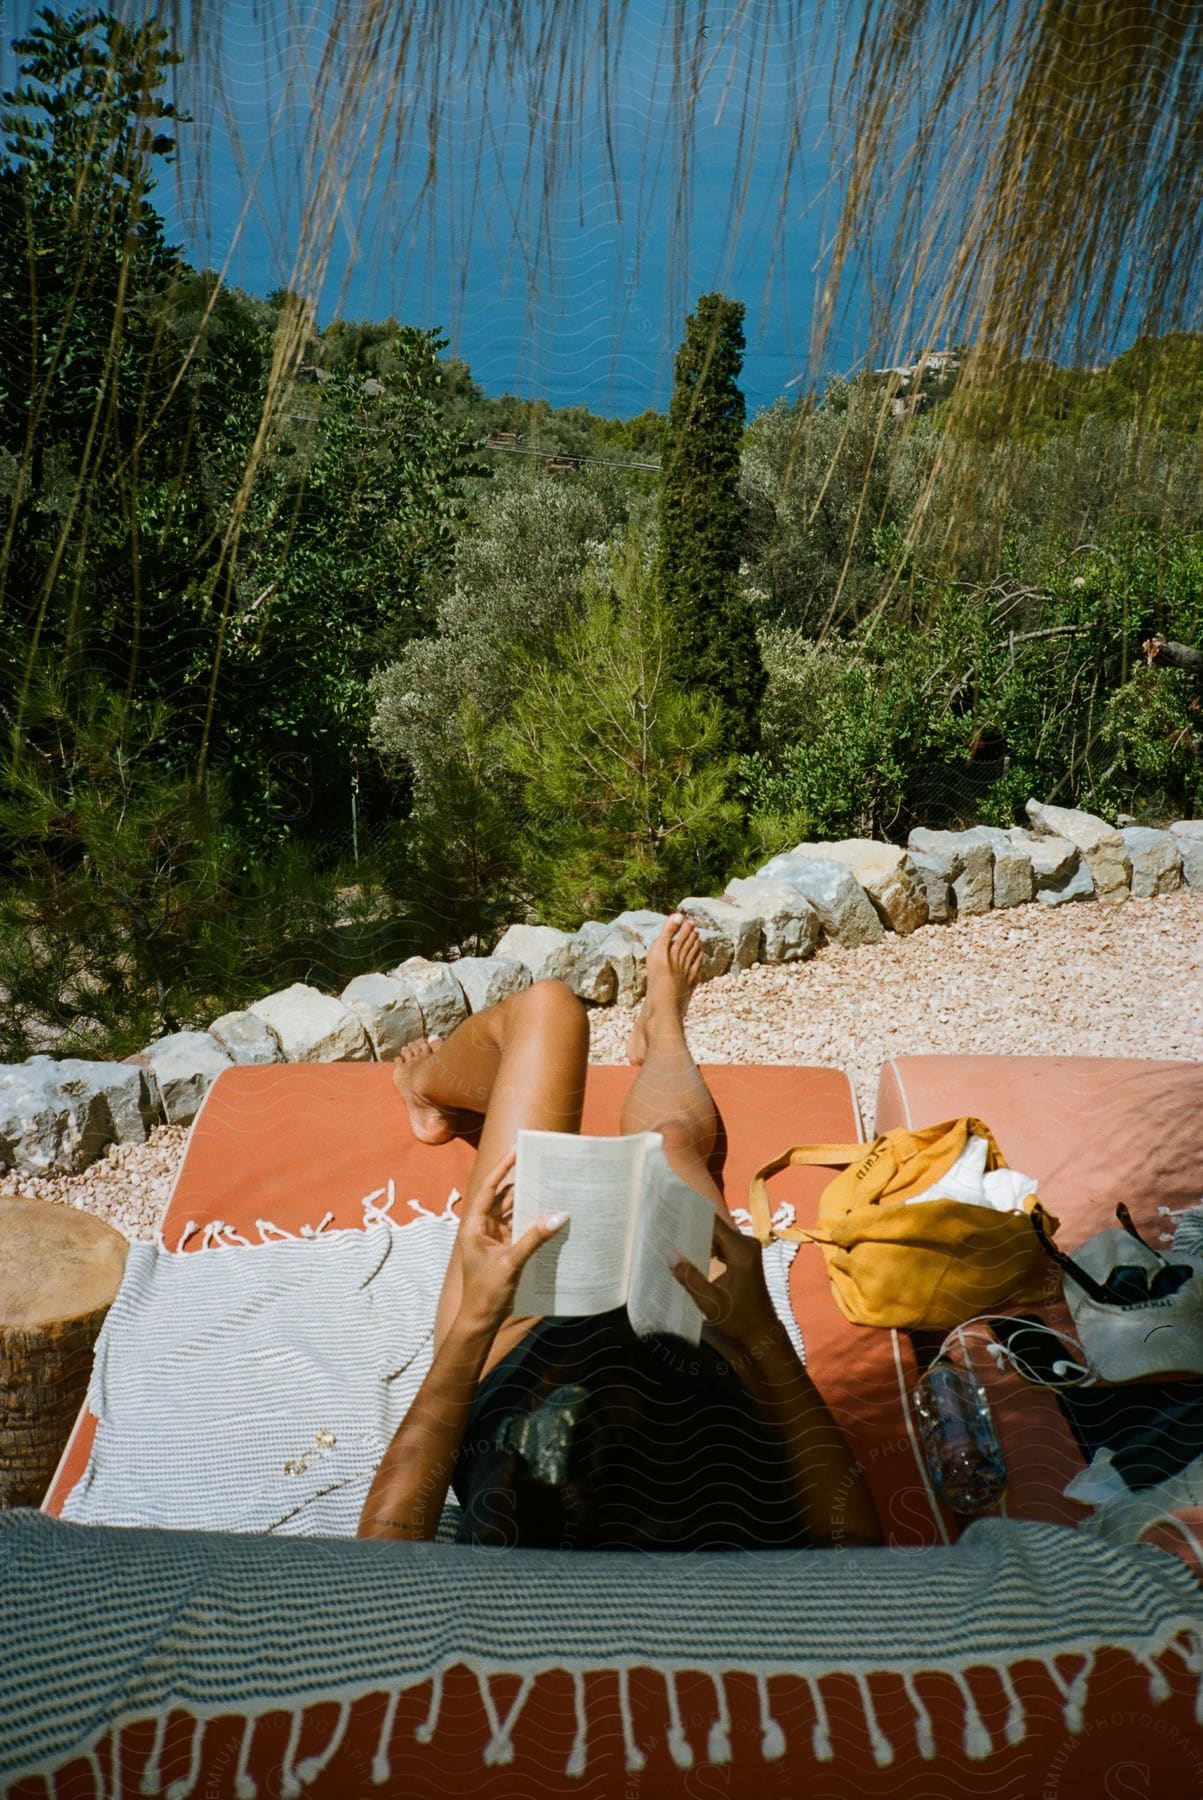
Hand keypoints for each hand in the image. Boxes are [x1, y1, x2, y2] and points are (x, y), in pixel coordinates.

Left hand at [456, 1148, 566, 1333]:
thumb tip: (559, 1215)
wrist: (481, 1320)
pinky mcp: (506, 1250)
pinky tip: (551, 1215)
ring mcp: (495, 1239)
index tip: (516, 1151)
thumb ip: (534, 1238)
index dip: (502, 1169)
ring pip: (513, 1213)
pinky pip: (521, 1229)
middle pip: (503, 1198)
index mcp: (474, 1226)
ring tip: (551, 1186)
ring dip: (529, 1203)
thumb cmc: (487, 1292)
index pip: (489, 1189)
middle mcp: (483, 1228)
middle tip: (542, 1167)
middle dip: (521, 1184)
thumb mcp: (511, 1262)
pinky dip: (534, 1222)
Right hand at [670, 1211, 784, 1364]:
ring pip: (719, 1235)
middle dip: (693, 1227)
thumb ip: (691, 1278)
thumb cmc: (739, 1320)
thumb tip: (670, 1254)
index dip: (692, 1217)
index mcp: (741, 1251)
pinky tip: (690, 1252)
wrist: (762, 1334)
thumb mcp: (711, 1303)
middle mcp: (747, 1244)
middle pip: (716, 1227)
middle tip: (667, 1226)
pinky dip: (708, 1246)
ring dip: (699, 1237)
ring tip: (674, 1237)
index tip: (671, 1214)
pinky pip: (723, 1244)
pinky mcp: (746, 1257)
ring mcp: (748, 1250)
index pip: (713, 1223)